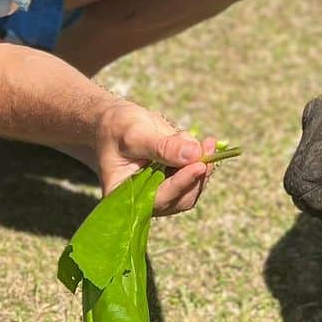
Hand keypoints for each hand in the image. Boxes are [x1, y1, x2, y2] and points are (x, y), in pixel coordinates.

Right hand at [96, 99, 218, 215]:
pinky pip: (193, 177)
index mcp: (124, 196)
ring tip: (204, 142)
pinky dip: (201, 161)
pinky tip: (203, 144)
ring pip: (190, 189)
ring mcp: (160, 191)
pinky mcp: (172, 179)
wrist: (114, 122)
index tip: (199, 166)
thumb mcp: (135, 134)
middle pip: (179, 199)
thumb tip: (193, 154)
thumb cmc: (116, 128)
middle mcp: (143, 199)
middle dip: (196, 175)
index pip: (158, 198)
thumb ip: (162, 147)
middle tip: (207, 148)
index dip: (180, 184)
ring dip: (202, 166)